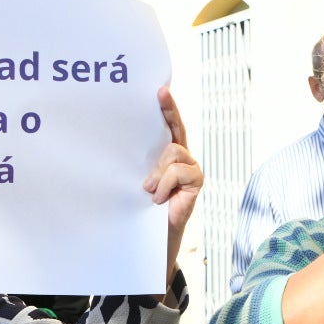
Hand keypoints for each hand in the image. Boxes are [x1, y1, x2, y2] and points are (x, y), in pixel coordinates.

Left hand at [144, 87, 201, 234]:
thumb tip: (127, 147)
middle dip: (169, 110)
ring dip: (158, 171)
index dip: (167, 107)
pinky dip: (164, 183)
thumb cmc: (144, 206)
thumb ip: (142, 164)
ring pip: (173, 151)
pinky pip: (178, 171)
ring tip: (148, 190)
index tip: (160, 90)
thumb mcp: (140, 180)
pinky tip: (158, 198)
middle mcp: (181, 156)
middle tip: (160, 93)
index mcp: (166, 153)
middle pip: (177, 128)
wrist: (156, 233)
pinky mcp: (196, 180)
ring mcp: (190, 167)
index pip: (169, 125)